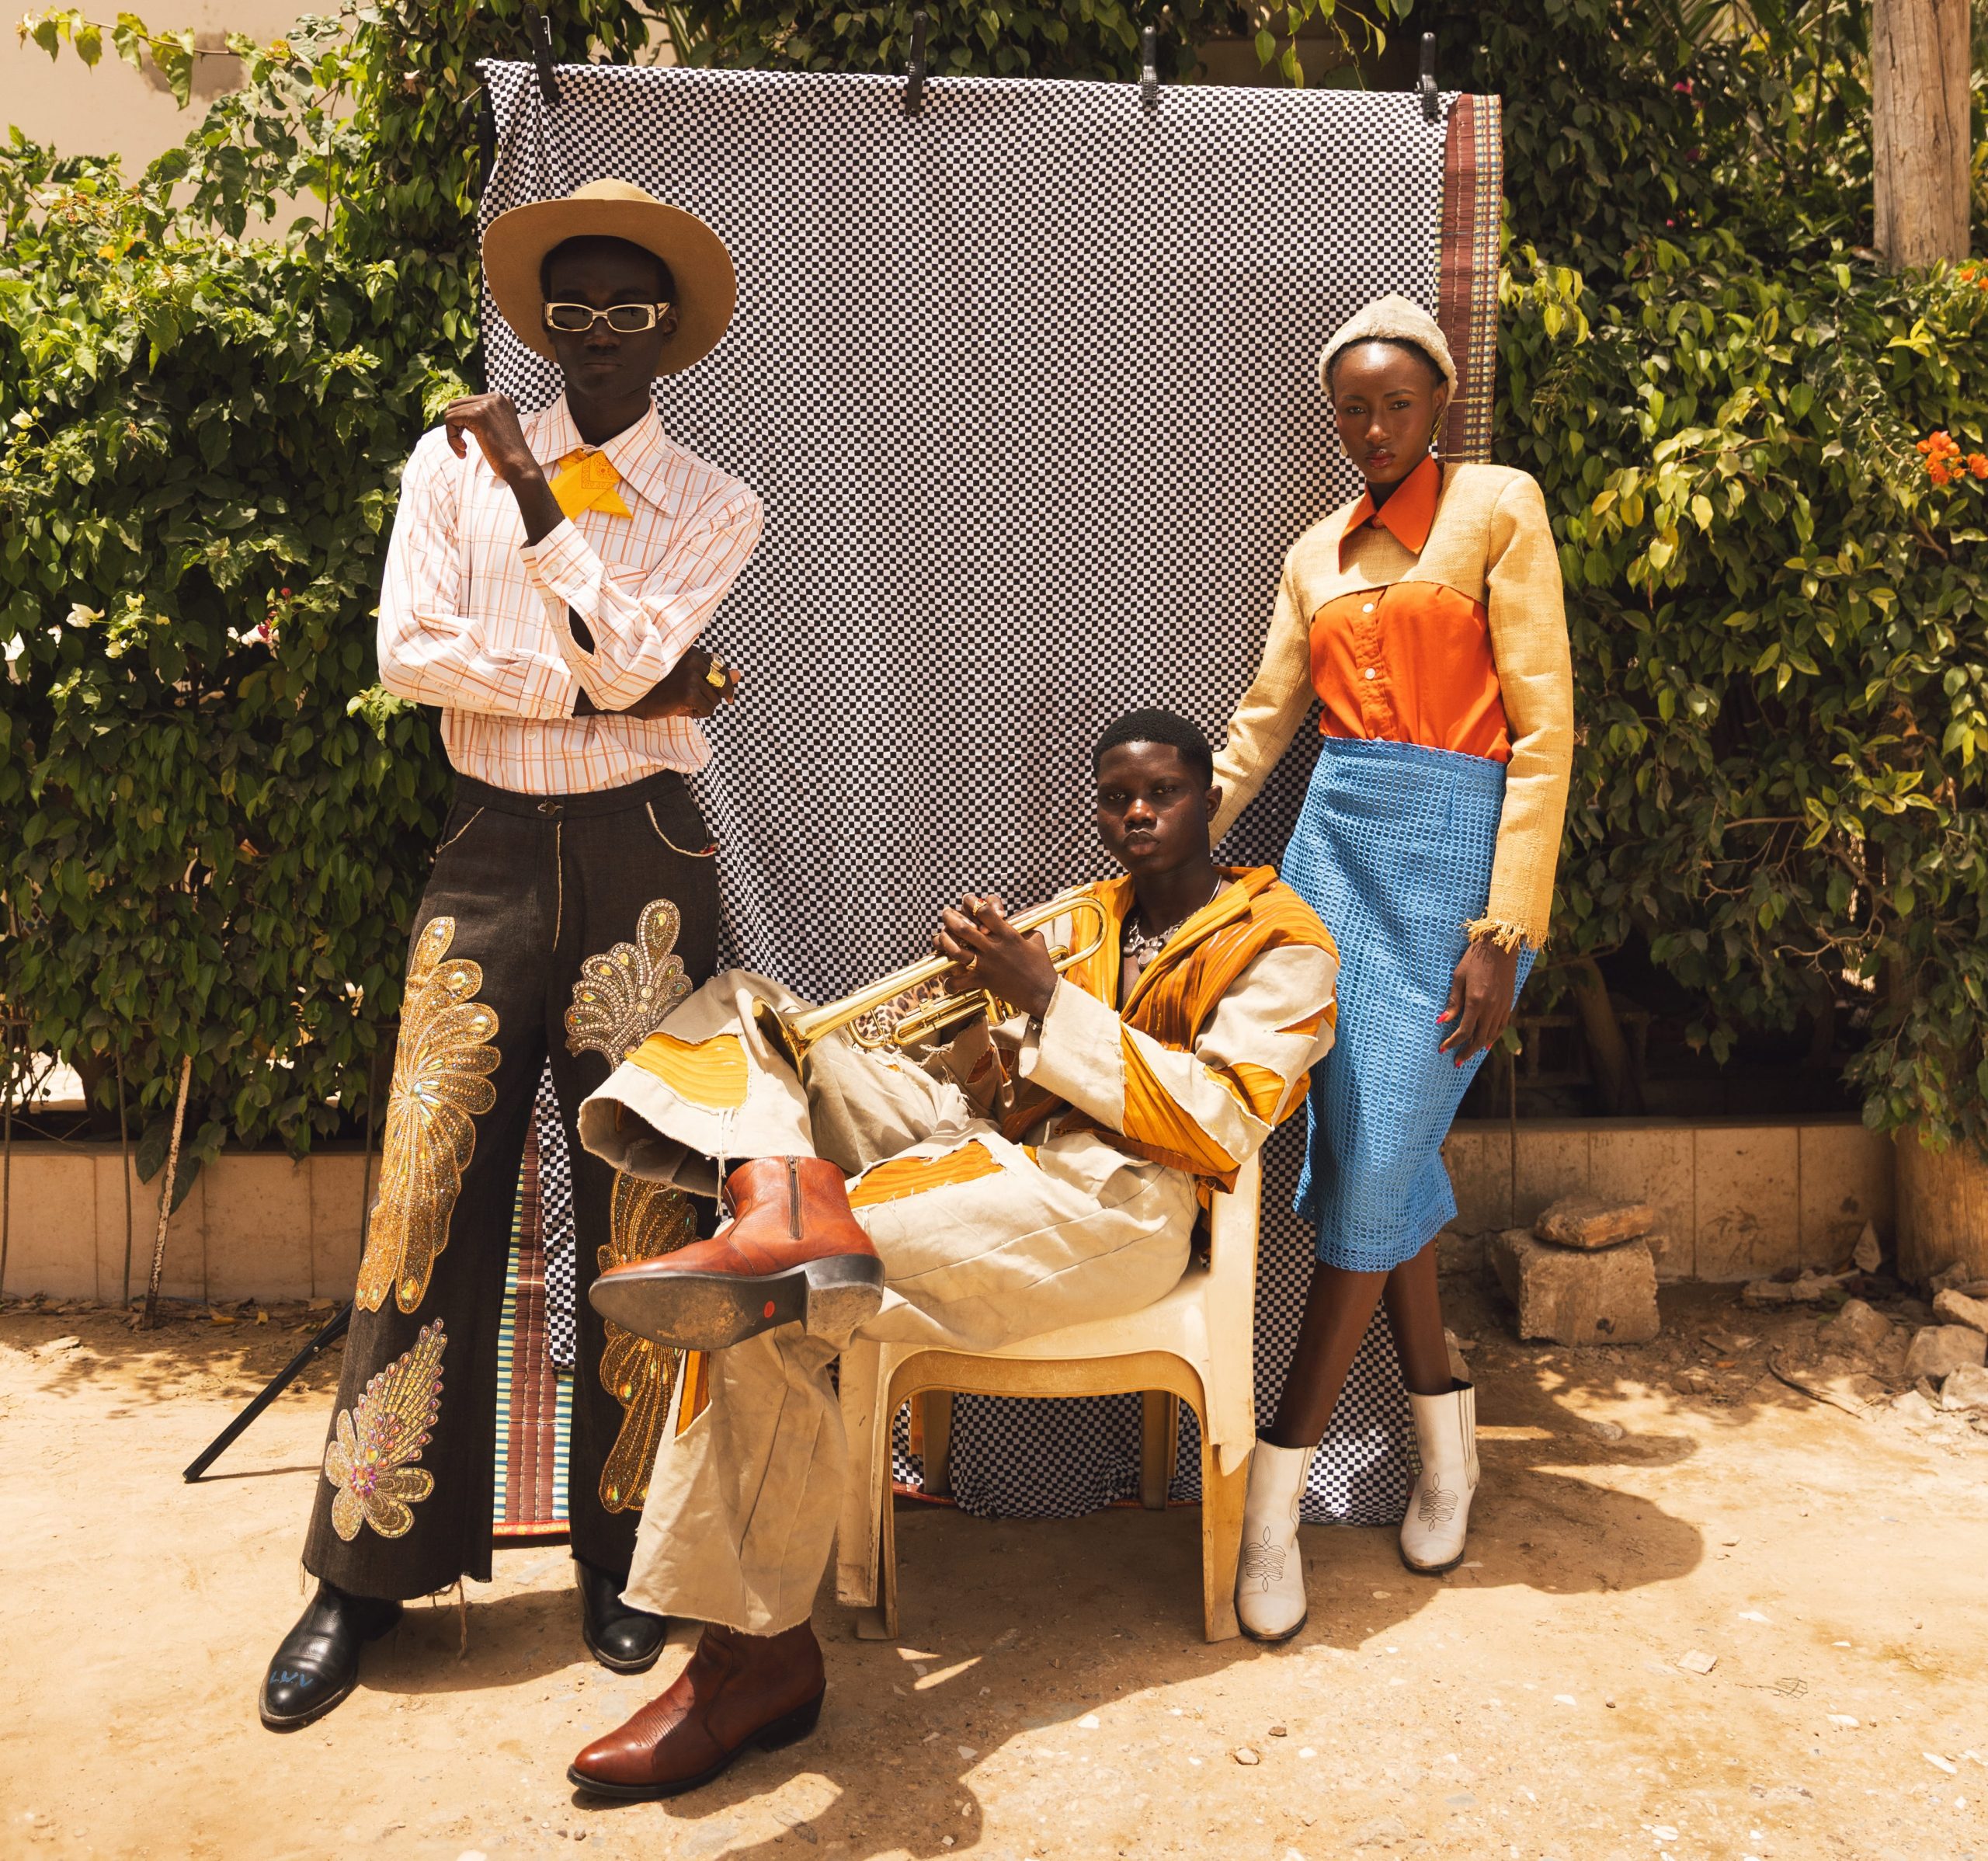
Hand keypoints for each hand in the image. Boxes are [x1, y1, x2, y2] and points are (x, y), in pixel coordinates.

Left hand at [442, 393, 541, 487]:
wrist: (519, 467)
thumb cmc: (508, 455)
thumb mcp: (497, 429)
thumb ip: (482, 417)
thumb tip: (457, 413)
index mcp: (501, 399)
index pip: (468, 403)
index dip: (463, 424)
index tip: (468, 443)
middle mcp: (495, 397)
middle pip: (457, 405)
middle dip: (455, 427)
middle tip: (463, 447)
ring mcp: (487, 404)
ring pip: (451, 412)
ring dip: (452, 434)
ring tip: (462, 451)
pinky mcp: (477, 414)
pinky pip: (450, 420)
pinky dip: (451, 437)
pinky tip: (463, 451)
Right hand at [622, 648, 743, 719]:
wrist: (634, 699)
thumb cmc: (660, 688)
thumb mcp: (688, 679)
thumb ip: (714, 675)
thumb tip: (740, 674)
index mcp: (693, 652)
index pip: (722, 670)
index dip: (721, 686)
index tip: (719, 695)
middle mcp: (693, 659)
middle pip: (722, 684)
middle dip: (713, 697)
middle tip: (693, 701)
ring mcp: (691, 675)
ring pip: (716, 700)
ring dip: (701, 706)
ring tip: (679, 702)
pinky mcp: (689, 691)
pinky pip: (709, 710)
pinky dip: (698, 714)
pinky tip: (679, 709)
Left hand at [934, 894, 1058, 1021]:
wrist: (1044, 993)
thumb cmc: (1042, 965)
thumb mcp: (1036, 938)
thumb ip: (1023, 925)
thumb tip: (1014, 915)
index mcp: (1008, 934)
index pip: (984, 910)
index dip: (971, 901)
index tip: (967, 900)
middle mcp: (994, 947)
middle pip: (964, 927)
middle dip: (950, 918)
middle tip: (946, 914)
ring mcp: (987, 965)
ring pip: (956, 950)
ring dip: (945, 942)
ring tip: (941, 938)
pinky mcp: (984, 982)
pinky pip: (960, 982)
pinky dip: (950, 982)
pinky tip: (948, 980)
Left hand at [1438, 936, 1520, 1065]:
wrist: (1500, 946)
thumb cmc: (1475, 958)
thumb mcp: (1459, 977)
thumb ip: (1453, 1002)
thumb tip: (1443, 1021)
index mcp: (1476, 1001)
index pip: (1464, 1031)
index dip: (1453, 1042)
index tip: (1443, 1048)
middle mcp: (1491, 1007)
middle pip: (1479, 1038)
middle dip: (1466, 1051)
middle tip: (1456, 1061)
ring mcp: (1502, 1006)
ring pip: (1491, 1034)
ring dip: (1479, 1047)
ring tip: (1468, 1054)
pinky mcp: (1509, 1003)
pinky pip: (1502, 1026)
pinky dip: (1494, 1037)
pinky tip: (1488, 1043)